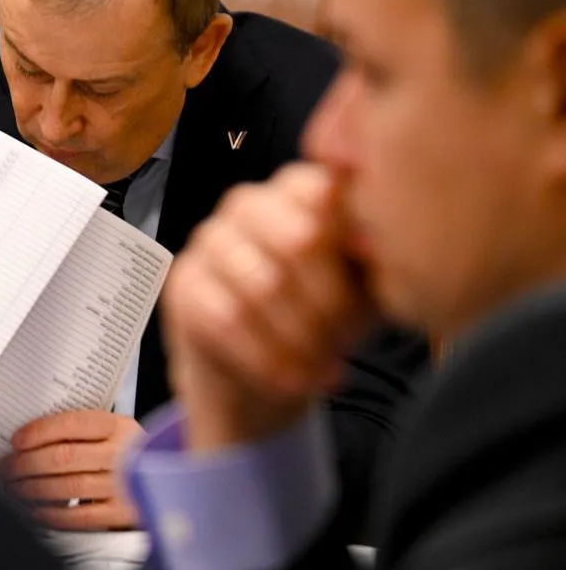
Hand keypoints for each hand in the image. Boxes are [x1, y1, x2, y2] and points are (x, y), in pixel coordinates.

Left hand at [0, 410, 142, 530]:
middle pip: (64, 457)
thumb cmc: (129, 454)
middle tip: (5, 468)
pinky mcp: (123, 515)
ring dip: (31, 489)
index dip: (38, 432)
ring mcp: (125, 486)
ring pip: (68, 488)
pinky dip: (51, 514)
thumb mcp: (114, 432)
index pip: (72, 424)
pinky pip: (79, 517)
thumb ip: (81, 433)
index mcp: (119, 426)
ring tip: (13, 488)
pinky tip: (34, 510)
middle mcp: (124, 454)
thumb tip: (29, 440)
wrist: (169, 480)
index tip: (16, 441)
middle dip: (25, 464)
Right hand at [163, 163, 374, 451]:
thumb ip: (377, 260)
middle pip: (297, 237)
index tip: (364, 294)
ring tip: (321, 366)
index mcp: (296, 191)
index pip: (321, 191)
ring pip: (263, 284)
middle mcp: (248, 204)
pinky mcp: (184, 283)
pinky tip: (291, 379)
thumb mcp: (365, 288)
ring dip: (300, 338)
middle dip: (329, 302)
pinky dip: (267, 358)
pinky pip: (227, 317)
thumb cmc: (321, 318)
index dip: (349, 249)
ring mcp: (209, 240)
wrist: (263, 373)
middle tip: (344, 340)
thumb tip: (386, 248)